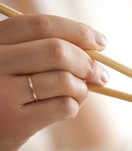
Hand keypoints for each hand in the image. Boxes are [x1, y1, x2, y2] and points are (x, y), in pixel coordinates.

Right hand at [0, 14, 108, 150]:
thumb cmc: (3, 96)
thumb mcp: (10, 65)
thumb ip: (39, 53)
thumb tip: (93, 50)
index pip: (41, 25)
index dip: (77, 31)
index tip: (100, 42)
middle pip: (56, 51)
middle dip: (88, 62)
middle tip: (101, 75)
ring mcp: (3, 93)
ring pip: (64, 81)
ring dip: (83, 89)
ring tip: (80, 95)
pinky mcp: (15, 123)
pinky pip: (63, 106)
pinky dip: (74, 107)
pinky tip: (68, 109)